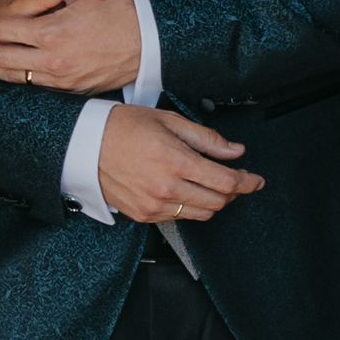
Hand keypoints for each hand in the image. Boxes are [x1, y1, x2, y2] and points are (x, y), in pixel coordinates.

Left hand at [0, 0, 143, 93]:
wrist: (153, 44)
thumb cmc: (121, 12)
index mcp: (53, 34)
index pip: (4, 31)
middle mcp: (53, 62)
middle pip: (2, 60)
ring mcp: (62, 80)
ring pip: (15, 78)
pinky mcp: (72, 91)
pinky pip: (35, 86)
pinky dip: (14, 80)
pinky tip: (1, 74)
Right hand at [96, 104, 261, 224]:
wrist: (84, 145)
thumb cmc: (122, 127)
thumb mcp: (168, 122)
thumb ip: (206, 138)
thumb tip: (234, 150)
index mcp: (175, 161)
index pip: (226, 182)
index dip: (248, 182)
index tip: (256, 180)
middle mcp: (166, 188)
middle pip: (218, 201)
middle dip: (233, 191)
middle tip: (236, 179)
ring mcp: (154, 205)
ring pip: (202, 213)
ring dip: (213, 201)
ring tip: (210, 184)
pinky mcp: (144, 215)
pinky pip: (179, 218)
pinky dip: (190, 207)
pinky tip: (186, 191)